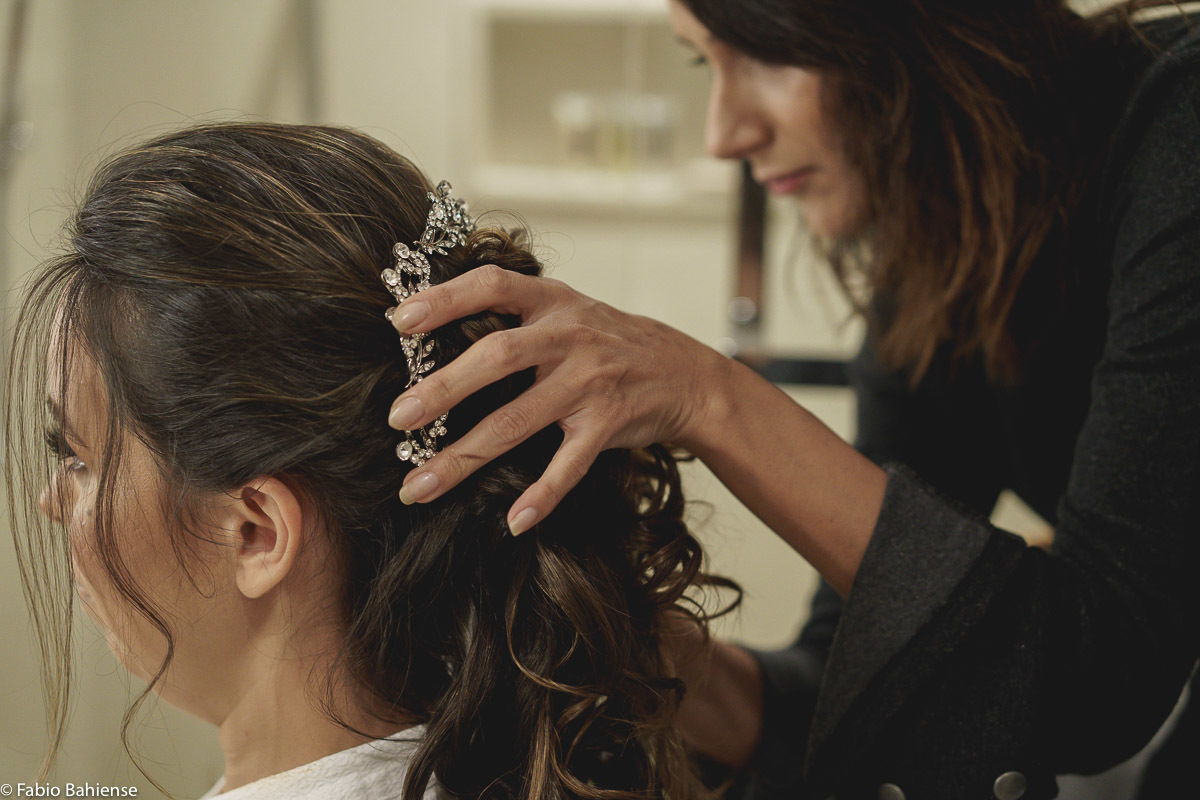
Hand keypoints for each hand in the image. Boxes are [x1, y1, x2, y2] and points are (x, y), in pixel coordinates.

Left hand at [386, 264, 728, 533]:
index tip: (398, 320)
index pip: (493, 286)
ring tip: (420, 485)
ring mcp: (590, 382)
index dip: (445, 298)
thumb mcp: (567, 309)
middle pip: (498, 356)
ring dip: (466, 456)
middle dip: (443, 387)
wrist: (684, 373)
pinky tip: (514, 521)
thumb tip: (428, 322)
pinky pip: (569, 465)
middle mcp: (569, 336)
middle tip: (398, 417)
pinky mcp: (609, 424)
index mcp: (552, 301)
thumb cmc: (607, 341)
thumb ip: (514, 314)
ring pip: (519, 420)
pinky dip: (542, 495)